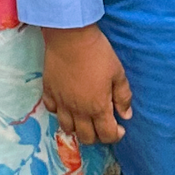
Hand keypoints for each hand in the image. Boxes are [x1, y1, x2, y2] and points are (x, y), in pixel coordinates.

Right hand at [41, 25, 131, 143]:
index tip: (119, 127)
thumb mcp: (118, 73)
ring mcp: (61, 102)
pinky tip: (66, 103)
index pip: (107, 135)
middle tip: (102, 124)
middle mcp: (78, 110)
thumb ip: (123, 97)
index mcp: (98, 107)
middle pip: (86, 138)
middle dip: (97, 136)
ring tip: (83, 117)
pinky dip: (59, 111)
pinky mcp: (48, 91)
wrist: (70, 36)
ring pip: (67, 128)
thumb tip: (126, 115)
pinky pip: (51, 110)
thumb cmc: (98, 53)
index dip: (116, 135)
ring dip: (77, 127)